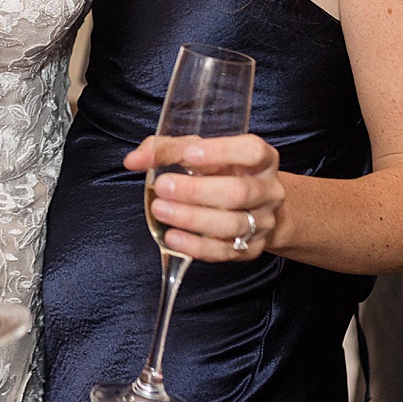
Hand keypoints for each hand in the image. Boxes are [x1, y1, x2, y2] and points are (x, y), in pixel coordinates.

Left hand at [125, 132, 284, 262]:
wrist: (256, 208)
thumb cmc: (223, 173)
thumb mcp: (202, 152)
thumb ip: (167, 150)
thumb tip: (134, 160)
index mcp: (262, 159)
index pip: (251, 151)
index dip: (222, 152)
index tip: (189, 154)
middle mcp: (268, 190)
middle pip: (239, 192)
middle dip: (197, 191)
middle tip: (162, 186)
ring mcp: (263, 222)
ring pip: (232, 224)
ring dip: (192, 218)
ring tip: (160, 210)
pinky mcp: (252, 249)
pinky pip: (226, 251)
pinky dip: (197, 245)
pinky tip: (173, 237)